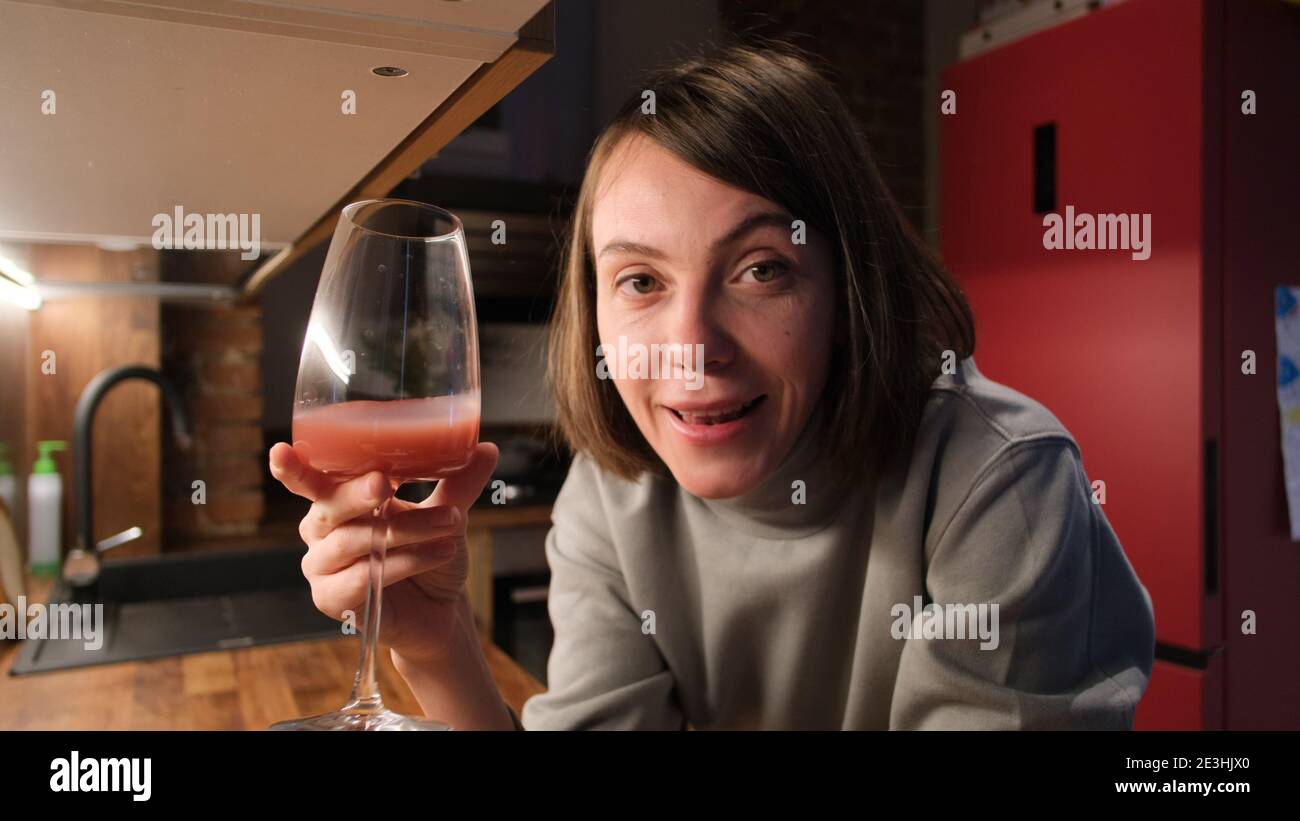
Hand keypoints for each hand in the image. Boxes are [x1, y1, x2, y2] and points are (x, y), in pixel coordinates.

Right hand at [268, 441, 498, 663]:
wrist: (440, 612)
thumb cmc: (430, 556)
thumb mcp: (448, 514)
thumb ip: (459, 482)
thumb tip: (486, 448)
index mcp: (338, 502)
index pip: (310, 478)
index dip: (293, 467)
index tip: (281, 452)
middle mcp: (321, 532)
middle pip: (328, 507)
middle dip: (359, 494)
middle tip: (386, 484)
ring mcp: (322, 568)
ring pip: (355, 541)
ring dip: (406, 531)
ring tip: (451, 526)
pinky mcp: (332, 601)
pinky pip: (362, 578)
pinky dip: (405, 563)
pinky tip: (439, 555)